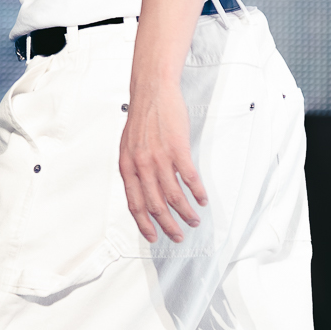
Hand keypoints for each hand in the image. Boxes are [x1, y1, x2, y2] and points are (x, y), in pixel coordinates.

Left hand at [119, 78, 207, 242]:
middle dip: (168, 226)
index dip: (144, 224)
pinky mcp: (178, 149)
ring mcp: (160, 158)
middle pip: (156, 206)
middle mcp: (142, 165)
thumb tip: (142, 192)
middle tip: (178, 236)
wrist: (152, 92)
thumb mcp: (128, 146)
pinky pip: (190, 179)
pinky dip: (197, 193)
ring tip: (194, 221)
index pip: (135, 204)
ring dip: (186, 213)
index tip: (153, 237)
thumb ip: (134, 169)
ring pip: (174, 196)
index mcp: (127, 166)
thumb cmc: (142, 118)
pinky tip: (202, 199)